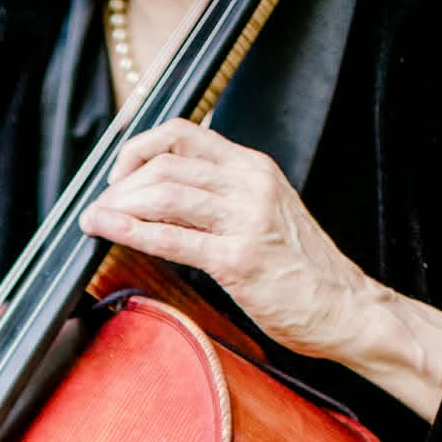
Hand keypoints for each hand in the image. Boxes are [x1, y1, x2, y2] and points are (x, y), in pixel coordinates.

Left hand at [79, 121, 441, 420]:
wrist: (347, 308)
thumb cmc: (302, 271)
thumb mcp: (266, 214)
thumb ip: (224, 198)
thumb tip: (166, 198)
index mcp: (254, 168)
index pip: (183, 133)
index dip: (139, 147)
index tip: (119, 173)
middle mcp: (250, 184)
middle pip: (166, 163)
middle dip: (120, 183)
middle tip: (101, 206)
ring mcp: (246, 220)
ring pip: (164, 194)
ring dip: (119, 205)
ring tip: (94, 219)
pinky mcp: (239, 260)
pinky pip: (171, 237)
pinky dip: (130, 230)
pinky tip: (106, 230)